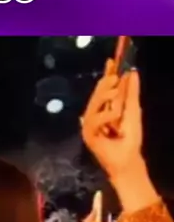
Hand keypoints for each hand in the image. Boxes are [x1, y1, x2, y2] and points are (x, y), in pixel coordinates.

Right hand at [81, 61, 143, 180]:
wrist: (128, 160)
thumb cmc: (130, 139)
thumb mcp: (133, 111)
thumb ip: (132, 93)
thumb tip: (132, 73)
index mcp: (105, 109)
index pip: (104, 89)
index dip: (107, 75)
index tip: (111, 61)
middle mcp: (95, 115)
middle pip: (96, 95)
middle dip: (104, 83)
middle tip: (115, 76)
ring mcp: (89, 125)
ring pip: (92, 105)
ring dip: (105, 97)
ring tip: (116, 92)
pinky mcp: (88, 135)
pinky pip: (93, 120)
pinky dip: (105, 116)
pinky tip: (116, 115)